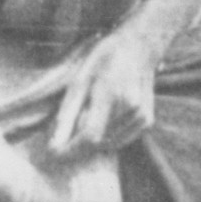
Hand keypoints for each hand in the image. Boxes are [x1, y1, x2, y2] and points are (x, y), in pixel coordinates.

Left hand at [45, 26, 159, 162]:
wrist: (138, 48)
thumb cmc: (103, 59)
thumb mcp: (79, 79)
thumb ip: (68, 112)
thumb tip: (55, 142)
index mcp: (108, 92)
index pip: (90, 135)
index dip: (71, 150)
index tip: (54, 153)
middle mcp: (129, 106)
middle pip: (98, 143)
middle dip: (77, 146)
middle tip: (62, 136)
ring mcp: (141, 115)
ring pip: (109, 144)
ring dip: (92, 141)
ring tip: (84, 121)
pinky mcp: (147, 120)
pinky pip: (121, 140)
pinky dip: (107, 137)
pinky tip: (102, 120)